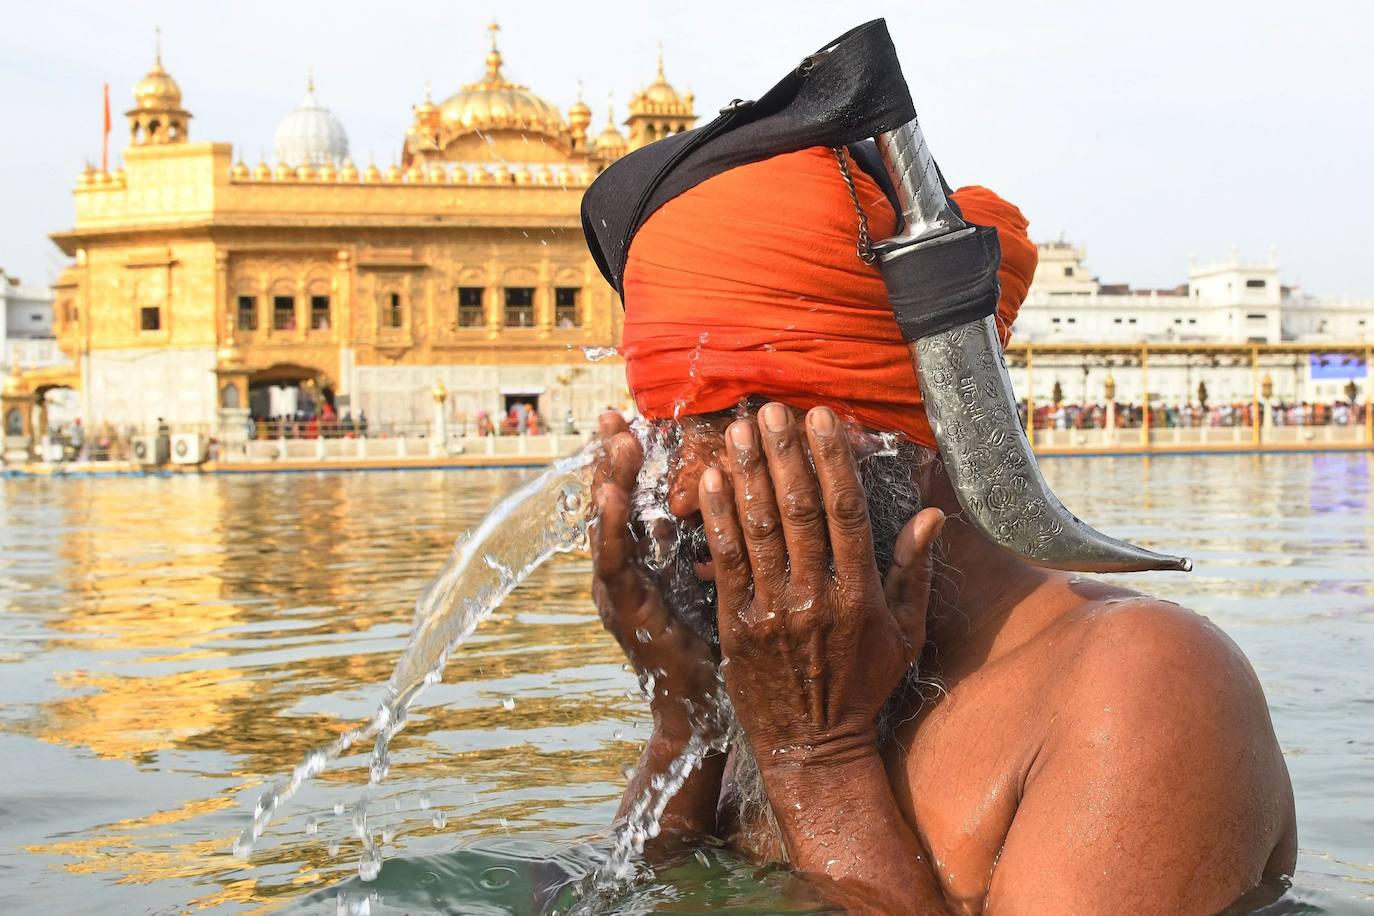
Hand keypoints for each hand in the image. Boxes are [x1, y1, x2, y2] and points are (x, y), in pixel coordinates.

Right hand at [591, 411, 721, 743]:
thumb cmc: (711, 646)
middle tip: (611, 417)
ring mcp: (616, 596)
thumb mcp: (708, 582)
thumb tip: (717, 489)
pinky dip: (611, 530)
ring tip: (612, 445)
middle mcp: (621, 575)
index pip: (629, 500)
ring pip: (604, 530)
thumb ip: (700, 541)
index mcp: (641, 564)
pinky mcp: (624, 616)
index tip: (625, 417)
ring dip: (606, 484)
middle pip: (608, 507)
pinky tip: (615, 499)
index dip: (623, 460)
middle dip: (607, 461)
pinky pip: (614, 566)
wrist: (698, 713)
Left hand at [700, 403, 943, 766]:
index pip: (846, 512)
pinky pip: (727, 562)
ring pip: (759, 528)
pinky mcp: (737, 625)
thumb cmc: (863, 686)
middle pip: (799, 510)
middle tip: (772, 409)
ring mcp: (773, 611)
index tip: (823, 418)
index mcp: (860, 594)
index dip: (833, 460)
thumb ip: (913, 571)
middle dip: (784, 453)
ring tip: (738, 429)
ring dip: (747, 474)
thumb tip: (932, 514)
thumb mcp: (905, 634)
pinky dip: (718, 518)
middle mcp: (816, 597)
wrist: (812, 748)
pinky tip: (710, 480)